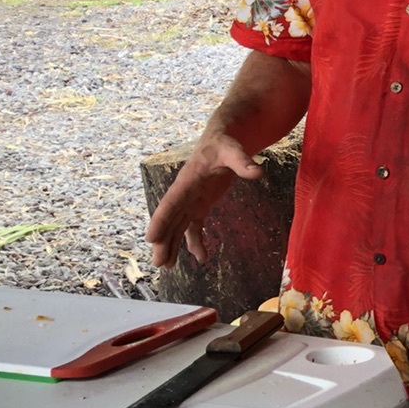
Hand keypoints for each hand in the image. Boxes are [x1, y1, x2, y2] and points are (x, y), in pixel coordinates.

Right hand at [146, 127, 263, 266]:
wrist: (222, 141)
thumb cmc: (225, 144)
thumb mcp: (233, 150)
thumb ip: (243, 162)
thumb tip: (258, 172)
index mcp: (187, 180)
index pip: (170, 202)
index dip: (160, 220)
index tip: (150, 238)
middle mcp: (184, 193)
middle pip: (170, 220)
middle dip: (163, 241)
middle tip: (159, 262)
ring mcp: (190, 201)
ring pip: (178, 227)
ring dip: (172, 246)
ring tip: (168, 266)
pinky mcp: (200, 206)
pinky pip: (194, 228)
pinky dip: (195, 243)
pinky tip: (201, 258)